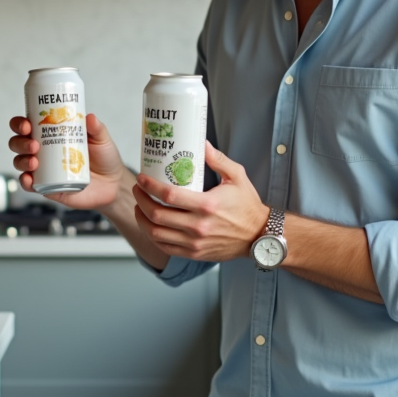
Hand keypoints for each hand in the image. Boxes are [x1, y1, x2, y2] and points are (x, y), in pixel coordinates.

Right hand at [8, 113, 124, 209]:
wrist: (113, 184)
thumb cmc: (104, 158)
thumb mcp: (102, 139)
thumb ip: (96, 127)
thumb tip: (89, 116)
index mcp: (51, 134)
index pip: (28, 125)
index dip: (21, 123)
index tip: (28, 124)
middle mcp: (42, 151)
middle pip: (18, 143)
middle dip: (20, 142)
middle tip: (34, 144)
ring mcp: (43, 169)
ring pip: (20, 162)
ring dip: (22, 160)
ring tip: (35, 162)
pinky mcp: (46, 187)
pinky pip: (29, 185)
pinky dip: (25, 182)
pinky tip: (29, 179)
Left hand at [132, 141, 268, 262]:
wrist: (258, 236)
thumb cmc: (248, 206)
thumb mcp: (237, 177)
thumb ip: (218, 159)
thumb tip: (201, 143)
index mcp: (207, 205)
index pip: (169, 195)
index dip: (150, 186)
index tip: (142, 178)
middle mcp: (198, 226)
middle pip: (157, 215)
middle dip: (141, 200)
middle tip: (139, 189)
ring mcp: (195, 242)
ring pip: (156, 233)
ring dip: (142, 219)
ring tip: (140, 206)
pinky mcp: (194, 253)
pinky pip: (165, 247)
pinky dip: (153, 235)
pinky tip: (150, 224)